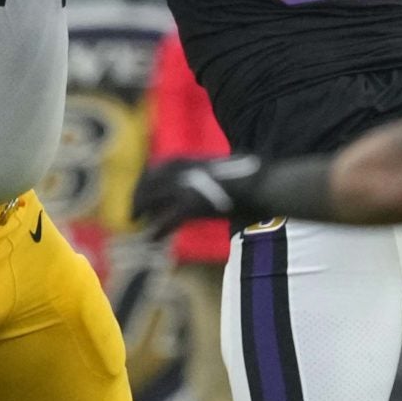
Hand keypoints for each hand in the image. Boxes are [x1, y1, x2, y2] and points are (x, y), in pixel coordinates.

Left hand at [132, 156, 265, 234]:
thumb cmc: (256, 178)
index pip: (158, 169)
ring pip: (151, 200)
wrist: (269, 185)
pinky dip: (158, 231)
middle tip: (132, 212)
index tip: (142, 191)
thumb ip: (211, 172)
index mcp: (192, 160)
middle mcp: (184, 171)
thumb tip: (211, 177)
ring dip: (140, 211)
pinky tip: (151, 240)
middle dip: (138, 197)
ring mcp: (186, 188)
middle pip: (149, 184)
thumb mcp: (227, 169)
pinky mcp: (192, 206)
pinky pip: (167, 221)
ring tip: (134, 223)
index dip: (147, 181)